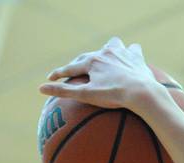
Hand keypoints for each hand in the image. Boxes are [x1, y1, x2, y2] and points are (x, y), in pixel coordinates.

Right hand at [38, 37, 161, 111]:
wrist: (143, 93)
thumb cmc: (115, 95)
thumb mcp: (87, 95)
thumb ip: (64, 91)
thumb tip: (40, 88)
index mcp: (92, 61)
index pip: (71, 67)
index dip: (59, 74)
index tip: (50, 79)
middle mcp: (106, 53)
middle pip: (88, 56)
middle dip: (79, 62)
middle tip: (73, 69)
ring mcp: (122, 54)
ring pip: (112, 45)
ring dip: (106, 48)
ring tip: (105, 52)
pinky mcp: (138, 58)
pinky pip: (133, 50)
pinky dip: (130, 51)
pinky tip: (131, 53)